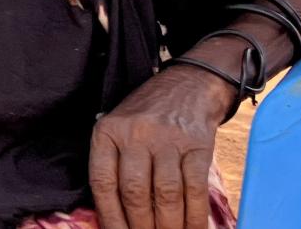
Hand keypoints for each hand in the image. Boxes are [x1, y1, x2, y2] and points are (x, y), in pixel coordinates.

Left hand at [89, 64, 232, 228]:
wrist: (188, 86)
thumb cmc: (145, 116)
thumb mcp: (117, 128)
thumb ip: (112, 164)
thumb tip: (113, 216)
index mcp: (108, 131)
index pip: (102, 182)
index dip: (109, 217)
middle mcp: (136, 134)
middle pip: (134, 192)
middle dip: (141, 227)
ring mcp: (168, 139)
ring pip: (166, 195)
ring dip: (168, 226)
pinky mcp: (198, 145)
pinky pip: (196, 189)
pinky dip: (195, 216)